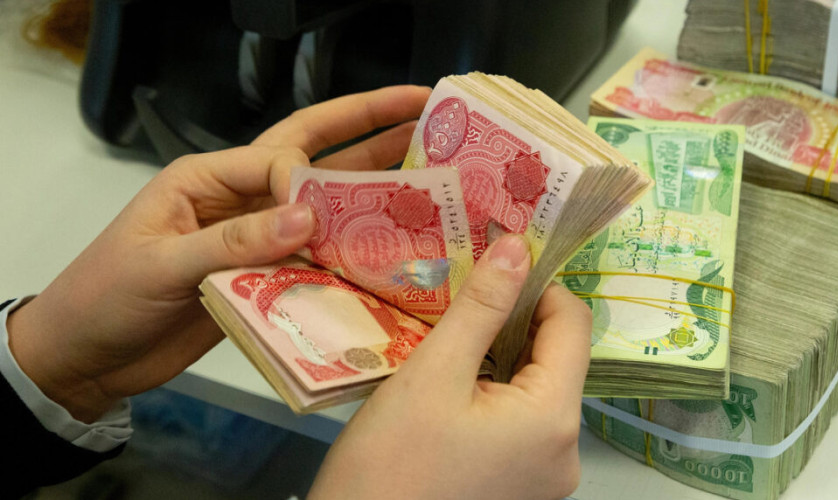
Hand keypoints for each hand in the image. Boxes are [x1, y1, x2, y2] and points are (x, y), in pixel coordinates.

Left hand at [7, 85, 430, 422]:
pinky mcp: (264, 278)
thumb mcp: (159, 263)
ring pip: (323, 207)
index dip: (311, 180)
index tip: (321, 219)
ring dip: (370, 190)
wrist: (86, 358)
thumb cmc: (104, 298)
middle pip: (312, 154)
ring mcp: (256, 239)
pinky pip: (316, 259)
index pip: (278, 159)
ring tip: (426, 178)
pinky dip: (350, 257)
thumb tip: (306, 215)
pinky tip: (389, 256)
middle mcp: (239, 199)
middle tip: (421, 111)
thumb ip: (232, 240)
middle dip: (367, 128)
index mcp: (207, 178)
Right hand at [307, 234, 592, 499]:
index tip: (495, 265)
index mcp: (555, 419)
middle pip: (557, 358)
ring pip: (536, 388)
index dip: (539, 286)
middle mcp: (566, 450)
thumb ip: (482, 307)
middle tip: (464, 296)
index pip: (574, 325)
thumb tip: (517, 246)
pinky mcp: (521, 487)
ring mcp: (545, 475)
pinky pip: (521, 422)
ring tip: (452, 337)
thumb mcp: (433, 374)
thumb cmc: (390, 464)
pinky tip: (454, 384)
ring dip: (500, 355)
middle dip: (515, 320)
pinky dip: (494, 392)